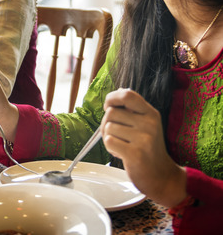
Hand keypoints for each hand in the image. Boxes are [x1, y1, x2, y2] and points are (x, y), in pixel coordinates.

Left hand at [102, 89, 185, 206]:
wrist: (161, 176)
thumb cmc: (147, 148)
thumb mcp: (145, 124)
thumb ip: (132, 109)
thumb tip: (118, 91)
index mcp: (151, 113)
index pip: (127, 95)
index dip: (112, 98)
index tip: (108, 106)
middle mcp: (149, 123)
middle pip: (111, 113)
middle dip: (107, 124)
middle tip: (118, 136)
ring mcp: (144, 138)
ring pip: (108, 128)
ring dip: (109, 138)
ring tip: (123, 145)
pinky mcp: (136, 153)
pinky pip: (108, 141)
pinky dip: (110, 148)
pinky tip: (121, 153)